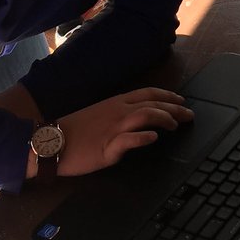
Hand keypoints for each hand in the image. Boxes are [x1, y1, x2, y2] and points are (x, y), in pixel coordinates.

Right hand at [49, 87, 193, 177]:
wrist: (50, 141)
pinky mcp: (106, 146)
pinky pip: (127, 139)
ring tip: (176, 125)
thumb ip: (118, 114)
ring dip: (164, 119)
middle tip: (189, 115)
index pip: (148, 93)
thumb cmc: (74, 130)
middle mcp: (118, 111)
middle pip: (152, 104)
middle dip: (174, 108)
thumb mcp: (99, 115)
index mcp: (116, 102)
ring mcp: (113, 128)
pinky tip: (153, 138)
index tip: (182, 101)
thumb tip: (137, 120)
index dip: (168, 96)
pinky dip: (142, 137)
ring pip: (144, 116)